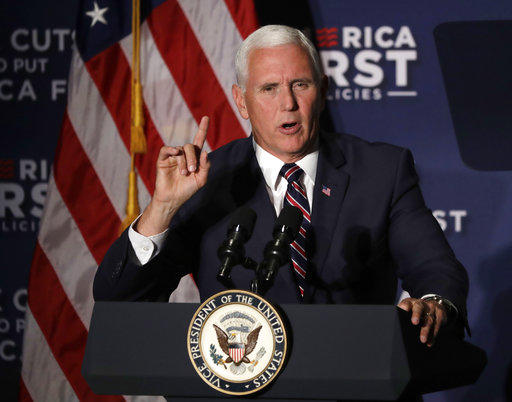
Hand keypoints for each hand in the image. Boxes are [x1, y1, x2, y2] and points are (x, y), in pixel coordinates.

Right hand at [137, 116, 209, 235]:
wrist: (173, 199)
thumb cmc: (187, 190)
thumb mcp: (201, 180)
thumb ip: (205, 166)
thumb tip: (205, 152)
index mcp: (194, 158)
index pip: (199, 140)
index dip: (202, 129)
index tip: (206, 118)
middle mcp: (184, 154)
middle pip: (190, 147)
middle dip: (193, 158)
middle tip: (191, 171)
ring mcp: (173, 156)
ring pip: (181, 150)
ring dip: (184, 161)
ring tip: (183, 174)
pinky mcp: (163, 159)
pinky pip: (167, 149)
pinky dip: (171, 149)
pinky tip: (175, 153)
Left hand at [397, 297, 446, 346]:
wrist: (437, 304)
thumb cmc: (418, 308)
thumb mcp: (411, 306)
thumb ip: (403, 311)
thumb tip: (392, 319)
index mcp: (413, 302)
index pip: (408, 302)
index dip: (405, 305)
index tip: (403, 309)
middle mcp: (423, 304)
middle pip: (419, 308)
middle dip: (417, 315)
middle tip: (414, 322)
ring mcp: (433, 309)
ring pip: (429, 320)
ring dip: (426, 331)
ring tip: (422, 340)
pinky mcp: (440, 316)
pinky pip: (437, 326)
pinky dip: (433, 336)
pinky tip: (429, 342)